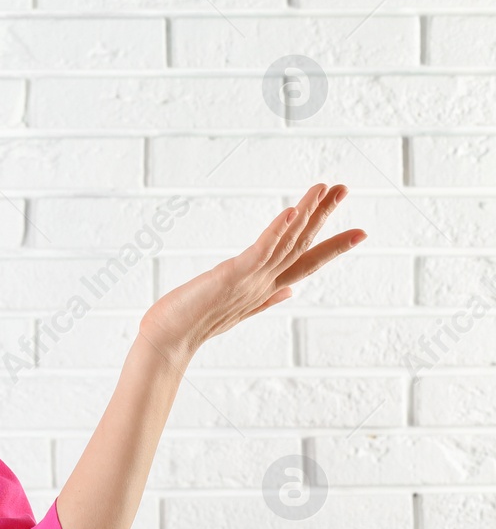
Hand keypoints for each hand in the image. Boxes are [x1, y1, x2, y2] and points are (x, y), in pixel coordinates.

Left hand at [140, 183, 365, 357]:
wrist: (169, 341)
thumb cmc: (194, 322)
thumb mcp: (238, 308)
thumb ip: (267, 297)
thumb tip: (290, 291)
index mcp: (265, 287)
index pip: (306, 262)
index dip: (332, 246)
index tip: (360, 232)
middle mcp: (264, 282)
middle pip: (302, 245)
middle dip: (324, 217)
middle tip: (345, 189)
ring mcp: (251, 280)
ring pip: (288, 242)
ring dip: (307, 213)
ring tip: (325, 188)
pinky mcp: (233, 275)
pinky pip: (260, 250)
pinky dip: (276, 230)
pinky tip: (291, 211)